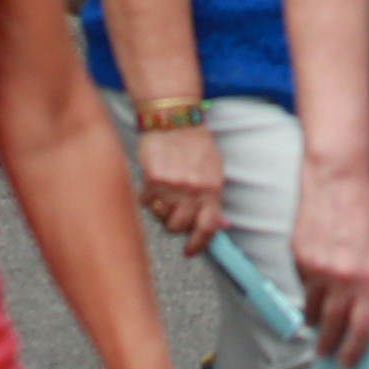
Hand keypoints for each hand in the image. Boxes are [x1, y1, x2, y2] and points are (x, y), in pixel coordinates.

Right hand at [136, 122, 224, 244]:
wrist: (174, 118)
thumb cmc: (196, 143)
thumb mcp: (214, 169)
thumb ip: (215, 198)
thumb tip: (221, 225)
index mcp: (212, 188)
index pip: (208, 226)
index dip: (199, 243)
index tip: (190, 250)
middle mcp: (193, 190)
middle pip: (180, 227)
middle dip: (175, 224)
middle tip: (173, 213)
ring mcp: (172, 186)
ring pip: (161, 217)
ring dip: (161, 210)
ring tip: (164, 195)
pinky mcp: (152, 179)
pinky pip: (146, 202)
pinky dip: (147, 197)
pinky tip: (152, 185)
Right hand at [291, 160, 368, 366]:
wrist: (335, 176)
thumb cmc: (364, 204)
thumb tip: (364, 301)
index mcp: (368, 275)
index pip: (363, 326)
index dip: (355, 349)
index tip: (349, 362)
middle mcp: (341, 276)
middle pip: (333, 325)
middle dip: (329, 344)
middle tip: (327, 354)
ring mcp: (315, 267)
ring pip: (311, 308)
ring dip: (314, 321)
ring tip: (316, 327)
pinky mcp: (297, 256)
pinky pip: (302, 284)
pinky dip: (307, 291)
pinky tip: (312, 291)